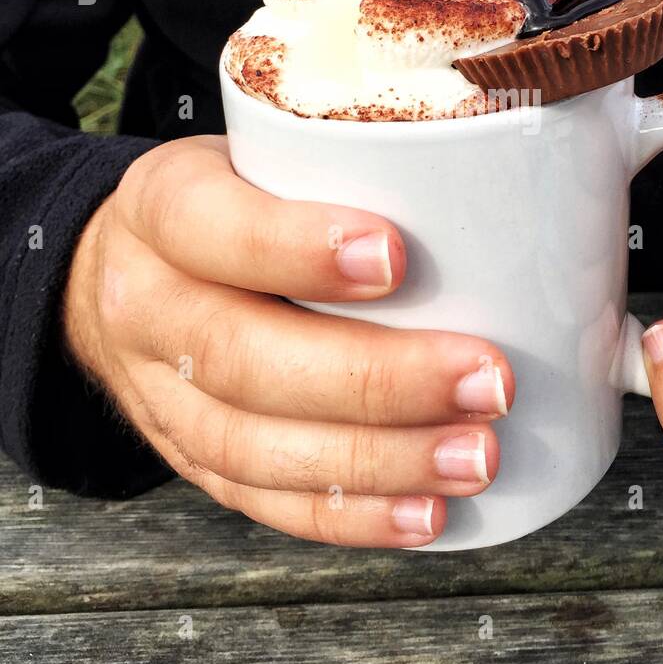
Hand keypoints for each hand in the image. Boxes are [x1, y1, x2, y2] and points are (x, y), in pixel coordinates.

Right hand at [64, 136, 512, 544]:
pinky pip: (261, 501)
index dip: (295, 247)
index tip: (395, 255)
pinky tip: (425, 514)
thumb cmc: (235, 198)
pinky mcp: (188, 460)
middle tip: (486, 381)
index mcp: (162, 208)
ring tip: (475, 455)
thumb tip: (539, 174)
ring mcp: (160, 395)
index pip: (211, 227)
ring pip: (253, 446)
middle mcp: (147, 305)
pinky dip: (349, 516)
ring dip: (376, 462)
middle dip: (375, 381)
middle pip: (242, 358)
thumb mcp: (266, 147)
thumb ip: (363, 155)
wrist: (123, 269)